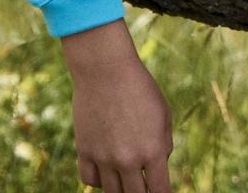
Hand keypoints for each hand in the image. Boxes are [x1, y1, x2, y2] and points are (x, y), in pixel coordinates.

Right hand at [61, 21, 173, 191]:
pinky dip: (99, 179)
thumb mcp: (163, 113)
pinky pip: (89, 180)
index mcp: (153, 150)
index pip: (159, 192)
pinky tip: (105, 168)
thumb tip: (157, 167)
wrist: (105, 67)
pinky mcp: (84, 150)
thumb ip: (163, 145)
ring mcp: (104, 157)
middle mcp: (128, 160)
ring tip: (125, 176)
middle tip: (142, 184)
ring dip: (120, 187)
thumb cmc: (139, 86)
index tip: (159, 191)